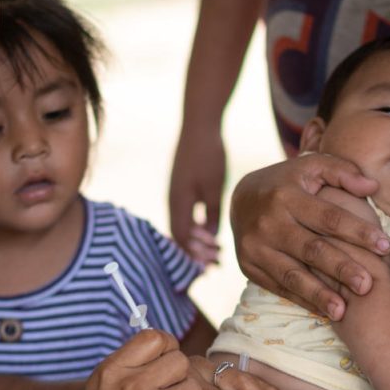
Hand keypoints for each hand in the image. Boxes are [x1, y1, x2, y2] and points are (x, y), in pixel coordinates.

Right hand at [168, 124, 225, 263]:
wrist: (199, 125)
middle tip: (216, 262)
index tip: (211, 264)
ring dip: (198, 239)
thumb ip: (211, 213)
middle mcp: (174, 201)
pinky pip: (187, 214)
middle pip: (181, 235)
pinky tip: (211, 229)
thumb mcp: (214, 187)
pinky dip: (197, 226)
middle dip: (197, 251)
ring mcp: (177, 194)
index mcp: (179, 203)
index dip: (194, 253)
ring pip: (184, 225)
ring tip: (216, 249)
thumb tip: (211, 236)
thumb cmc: (208, 155)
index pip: (182, 237)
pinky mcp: (182, 187)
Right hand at [229, 154, 389, 320]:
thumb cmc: (288, 182)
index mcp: (288, 195)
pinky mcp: (249, 266)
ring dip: (318, 295)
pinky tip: (323, 312)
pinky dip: (301, 300)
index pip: (329, 217)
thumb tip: (373, 186)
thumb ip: (343, 172)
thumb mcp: (312, 167)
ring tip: (342, 312)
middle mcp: (269, 222)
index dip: (358, 232)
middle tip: (367, 285)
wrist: (239, 198)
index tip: (385, 246)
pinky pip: (279, 287)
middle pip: (311, 249)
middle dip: (341, 268)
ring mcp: (256, 247)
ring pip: (292, 275)